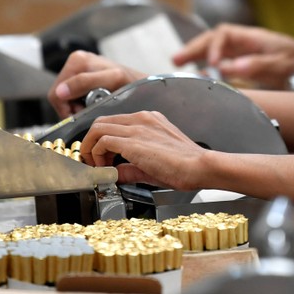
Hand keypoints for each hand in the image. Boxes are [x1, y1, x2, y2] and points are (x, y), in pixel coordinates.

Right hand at [47, 50, 145, 118]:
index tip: (83, 116)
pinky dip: (79, 104)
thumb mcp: (111, 81)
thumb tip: (60, 92)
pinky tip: (92, 104)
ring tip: (92, 108)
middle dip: (71, 108)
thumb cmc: (132, 84)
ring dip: (75, 107)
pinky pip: (70, 95)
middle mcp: (75, 62)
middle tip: (88, 113)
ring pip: (63, 97)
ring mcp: (77, 69)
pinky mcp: (81, 76)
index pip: (57, 93)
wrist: (144, 85)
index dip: (67, 110)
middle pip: (58, 95)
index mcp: (78, 60)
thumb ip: (84, 83)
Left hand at [80, 111, 206, 189]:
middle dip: (91, 142)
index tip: (100, 158)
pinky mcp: (133, 141)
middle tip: (93, 162)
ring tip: (98, 166)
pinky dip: (97, 155)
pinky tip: (105, 169)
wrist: (202, 167)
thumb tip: (115, 174)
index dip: (100, 140)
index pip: (114, 123)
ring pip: (98, 128)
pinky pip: (103, 141)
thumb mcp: (154, 164)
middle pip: (101, 122)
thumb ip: (131, 167)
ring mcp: (137, 127)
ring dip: (91, 148)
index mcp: (148, 120)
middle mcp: (141, 119)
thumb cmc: (186, 166)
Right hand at [172, 23, 293, 88]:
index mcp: (251, 37)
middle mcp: (243, 42)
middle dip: (193, 48)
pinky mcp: (243, 63)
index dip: (212, 48)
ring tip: (177, 64)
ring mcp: (242, 51)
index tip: (210, 65)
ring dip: (195, 54)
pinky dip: (206, 67)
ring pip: (213, 48)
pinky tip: (198, 75)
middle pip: (212, 39)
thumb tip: (227, 68)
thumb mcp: (282, 63)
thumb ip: (255, 65)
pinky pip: (220, 61)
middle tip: (176, 60)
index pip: (222, 34)